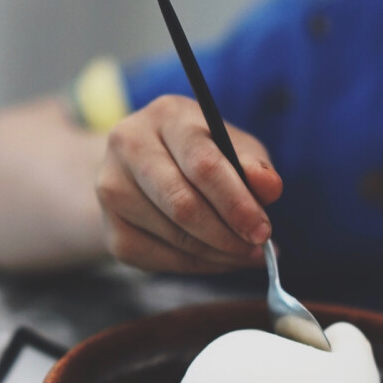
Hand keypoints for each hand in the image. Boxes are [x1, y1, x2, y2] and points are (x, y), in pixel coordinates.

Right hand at [95, 95, 282, 272]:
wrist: (149, 170)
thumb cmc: (205, 155)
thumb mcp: (237, 150)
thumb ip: (256, 167)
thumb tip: (270, 187)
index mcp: (167, 117)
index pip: (203, 165)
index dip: (236, 203)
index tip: (262, 230)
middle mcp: (128, 146)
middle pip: (183, 205)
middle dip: (228, 235)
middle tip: (258, 248)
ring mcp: (111, 189)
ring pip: (175, 237)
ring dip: (219, 254)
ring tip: (245, 253)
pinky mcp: (112, 230)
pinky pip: (163, 260)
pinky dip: (200, 266)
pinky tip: (219, 257)